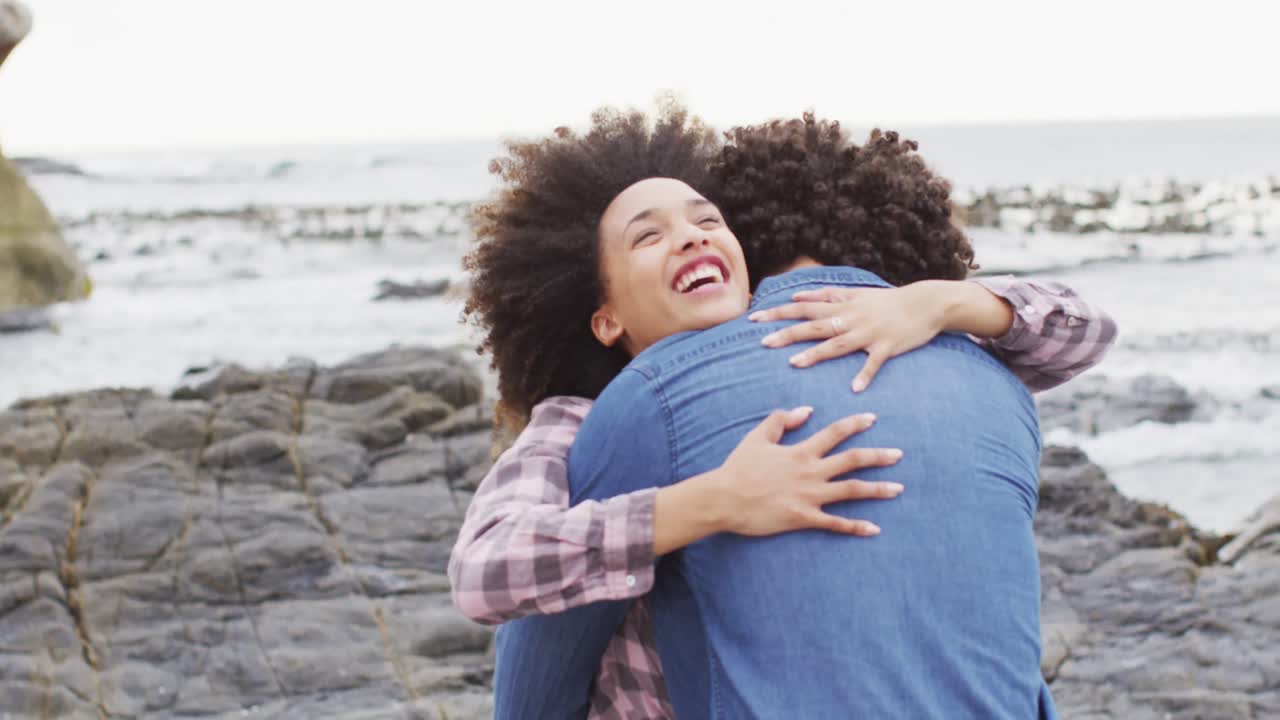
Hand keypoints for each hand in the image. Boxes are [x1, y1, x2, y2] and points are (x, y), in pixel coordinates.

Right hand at [713, 407, 903, 536]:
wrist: (724, 498)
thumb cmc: (739, 467)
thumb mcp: (757, 437)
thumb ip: (781, 420)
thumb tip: (806, 410)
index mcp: (800, 451)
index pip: (835, 433)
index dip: (855, 424)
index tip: (872, 419)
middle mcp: (810, 472)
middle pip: (852, 460)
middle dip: (878, 456)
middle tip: (899, 454)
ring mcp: (810, 496)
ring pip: (851, 490)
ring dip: (877, 489)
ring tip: (898, 488)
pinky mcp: (804, 517)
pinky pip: (835, 523)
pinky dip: (856, 527)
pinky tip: (874, 529)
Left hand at [748, 283, 949, 391]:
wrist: (925, 303)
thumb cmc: (887, 300)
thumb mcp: (855, 292)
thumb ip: (825, 294)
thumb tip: (795, 297)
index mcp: (842, 306)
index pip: (803, 308)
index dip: (778, 313)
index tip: (753, 319)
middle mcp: (851, 318)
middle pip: (814, 326)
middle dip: (788, 334)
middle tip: (764, 343)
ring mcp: (869, 333)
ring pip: (838, 344)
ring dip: (817, 353)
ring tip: (794, 363)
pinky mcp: (888, 346)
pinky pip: (874, 362)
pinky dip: (865, 374)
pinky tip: (854, 388)